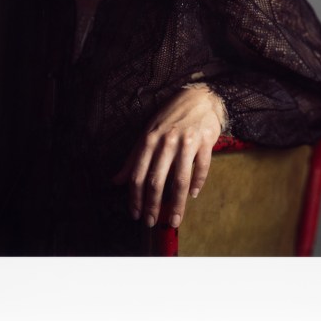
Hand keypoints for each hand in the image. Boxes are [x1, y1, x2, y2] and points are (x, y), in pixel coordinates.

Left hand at [112, 85, 225, 229]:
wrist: (198, 97)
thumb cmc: (170, 118)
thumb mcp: (148, 134)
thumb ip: (133, 158)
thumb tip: (115, 181)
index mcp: (149, 140)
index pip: (138, 174)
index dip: (135, 197)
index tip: (135, 214)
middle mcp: (166, 141)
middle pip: (156, 180)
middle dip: (152, 205)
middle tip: (152, 222)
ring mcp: (186, 142)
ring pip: (180, 180)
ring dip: (177, 204)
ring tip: (175, 220)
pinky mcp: (205, 142)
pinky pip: (201, 168)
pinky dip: (197, 184)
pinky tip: (194, 195)